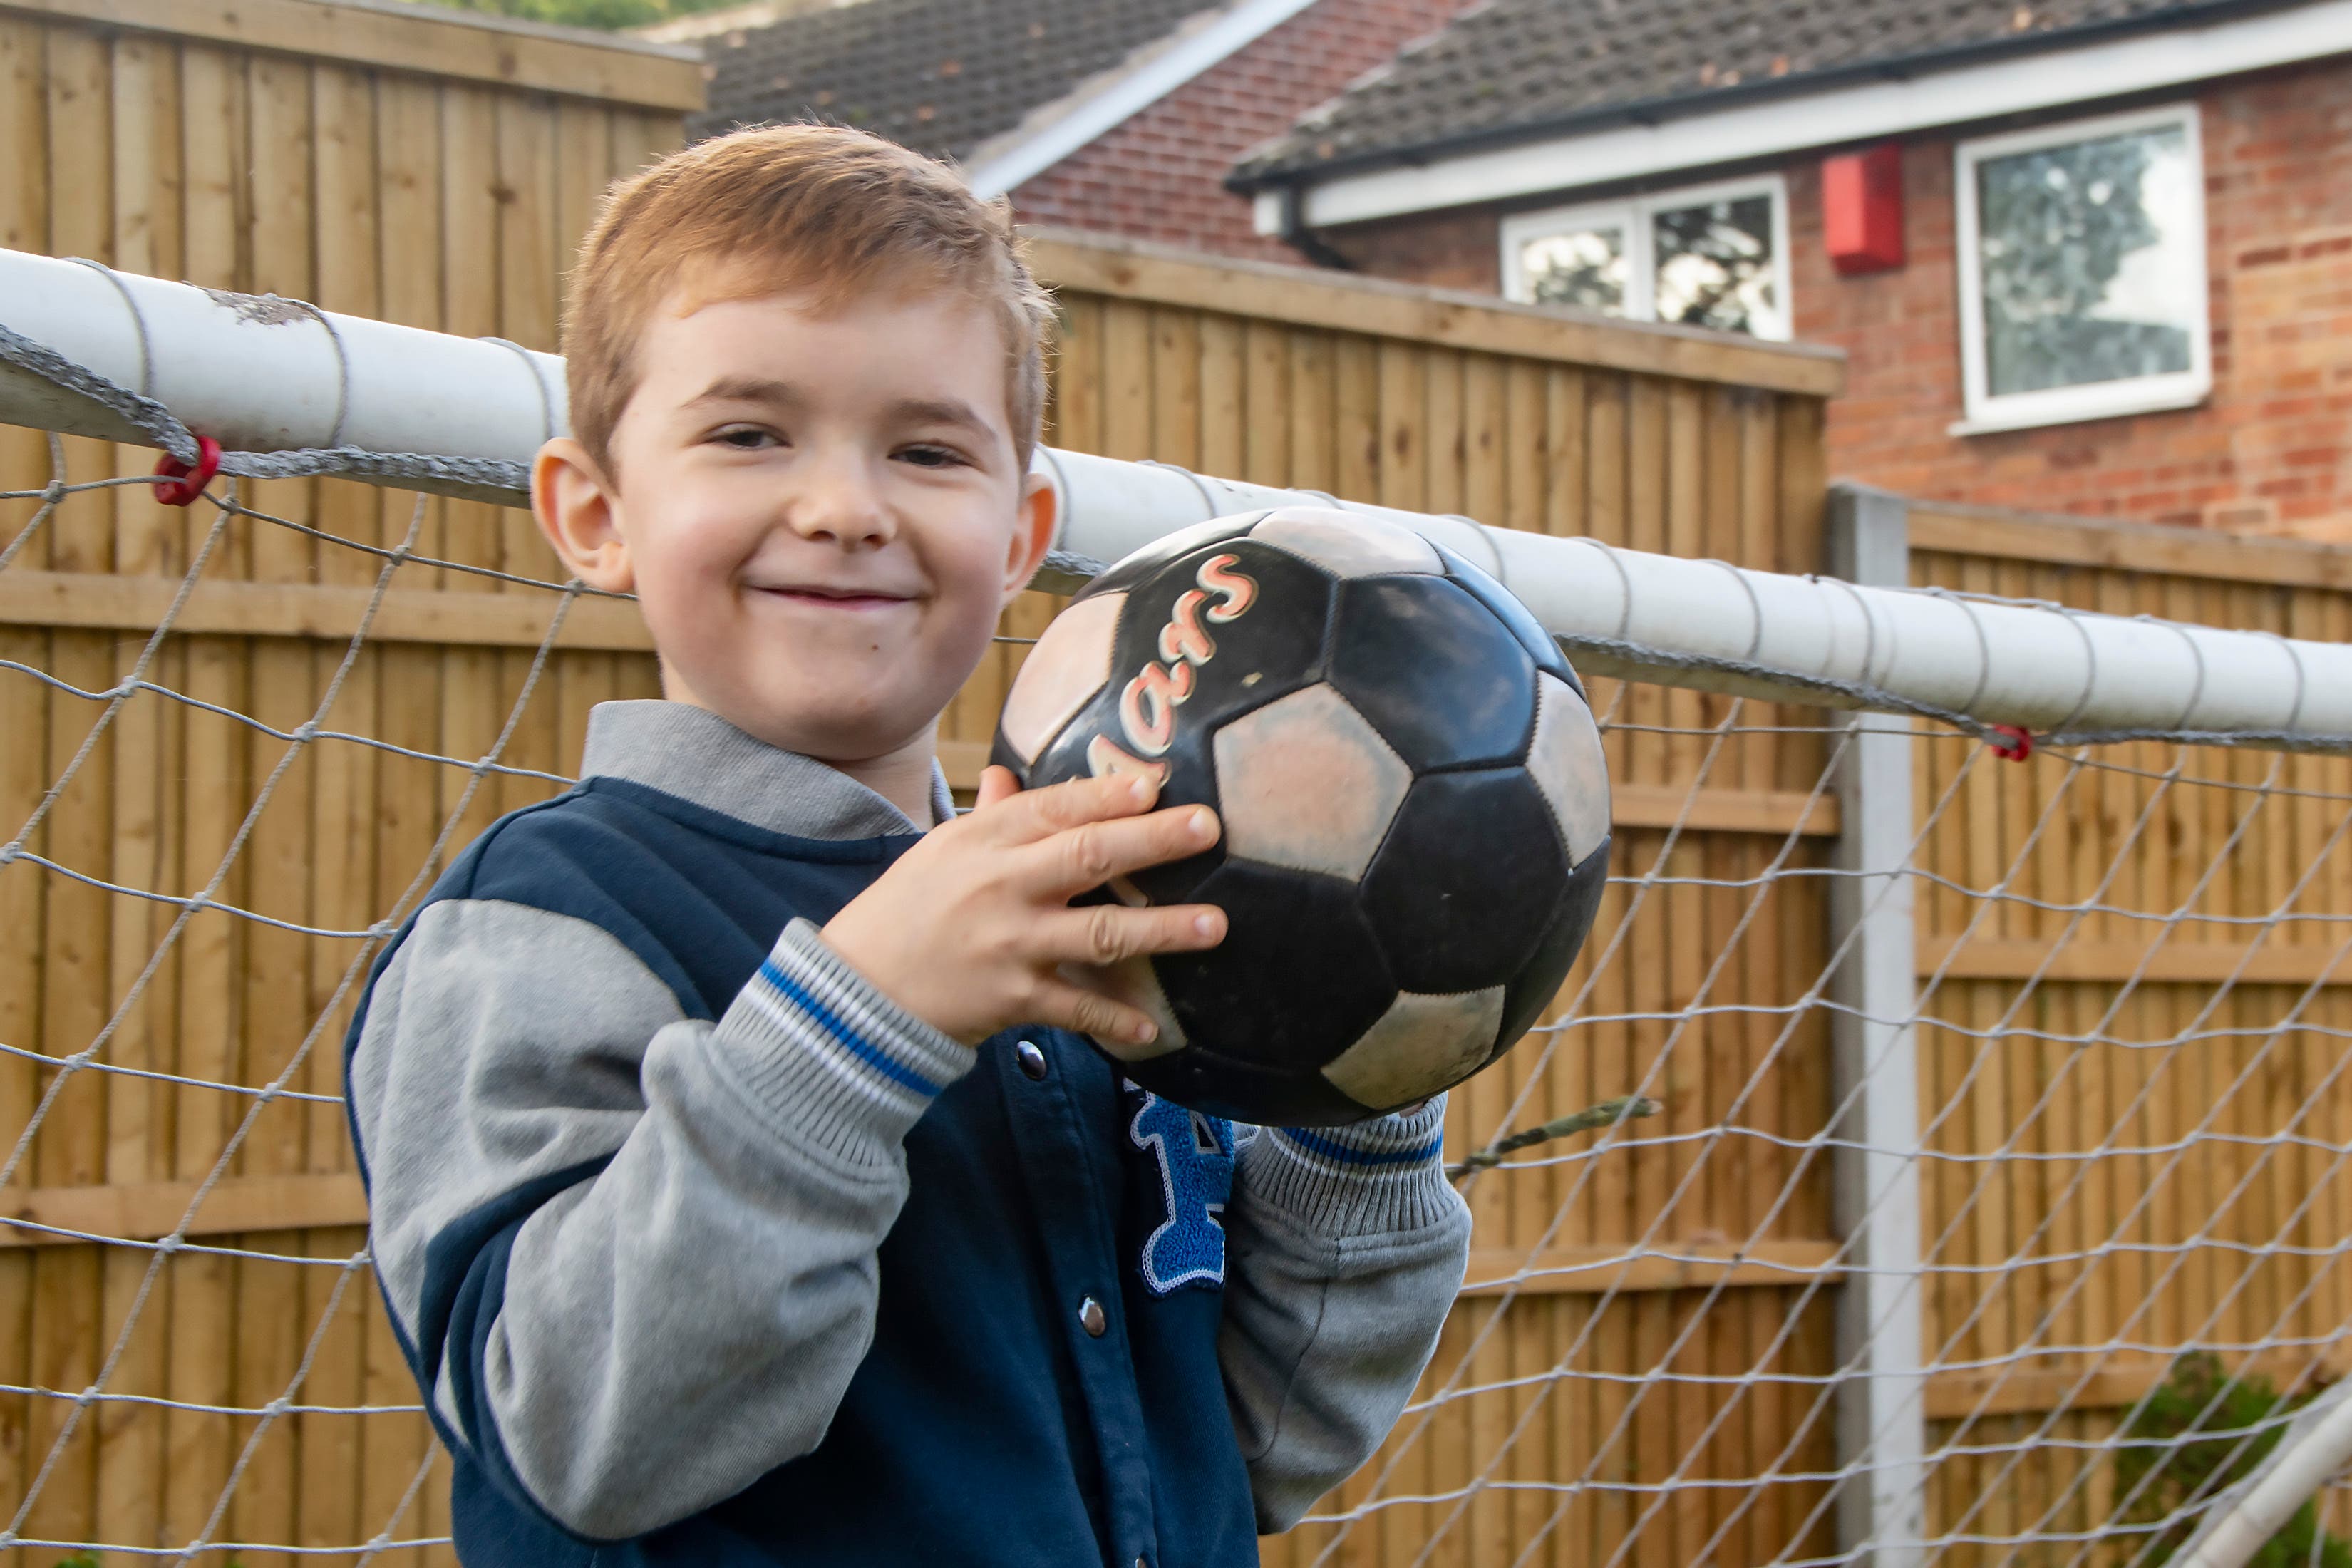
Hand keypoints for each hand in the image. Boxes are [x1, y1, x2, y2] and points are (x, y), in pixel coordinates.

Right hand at [820, 767, 1225, 1046]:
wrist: (857, 988)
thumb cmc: (907, 909)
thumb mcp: (941, 850)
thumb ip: (989, 816)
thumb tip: (1008, 776)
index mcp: (986, 840)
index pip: (1056, 808)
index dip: (1108, 795)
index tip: (1156, 783)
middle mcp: (1002, 885)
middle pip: (1088, 856)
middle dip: (1153, 841)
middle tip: (1208, 827)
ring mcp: (1011, 944)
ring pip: (1099, 933)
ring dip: (1161, 930)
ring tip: (1214, 925)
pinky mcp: (1013, 998)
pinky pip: (1076, 1009)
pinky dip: (1114, 1020)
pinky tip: (1153, 1027)